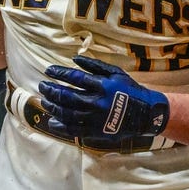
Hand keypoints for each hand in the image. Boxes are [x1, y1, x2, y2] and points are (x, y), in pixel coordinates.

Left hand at [38, 56, 168, 139]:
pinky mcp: (96, 131)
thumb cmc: (129, 89)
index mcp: (102, 86)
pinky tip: (52, 120)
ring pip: (67, 114)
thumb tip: (74, 58)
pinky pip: (74, 130)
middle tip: (42, 86)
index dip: (59, 73)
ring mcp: (96, 119)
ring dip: (53, 107)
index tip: (48, 70)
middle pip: (67, 97)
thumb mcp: (115, 72)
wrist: (146, 113)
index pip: (74, 78)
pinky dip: (61, 126)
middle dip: (51, 90)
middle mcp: (97, 103)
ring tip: (44, 101)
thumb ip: (94, 65)